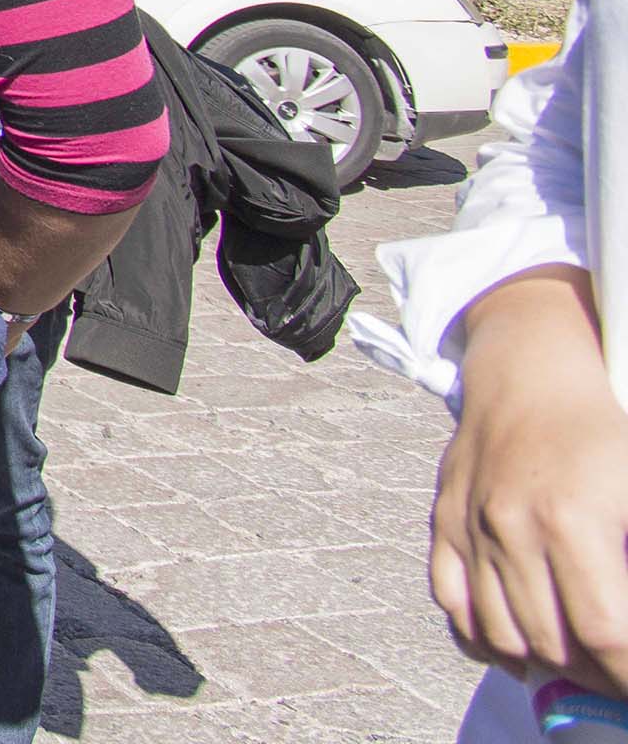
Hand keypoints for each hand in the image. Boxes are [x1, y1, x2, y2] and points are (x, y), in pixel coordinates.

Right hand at [434, 268, 627, 697]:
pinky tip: (519, 646)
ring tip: (578, 663)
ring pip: (500, 636)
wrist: (527, 375)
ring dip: (543, 663)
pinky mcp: (442, 525)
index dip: (627, 676)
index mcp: (571, 519)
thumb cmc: (600, 431)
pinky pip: (453, 607)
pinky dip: (483, 641)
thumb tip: (626, 626)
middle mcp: (511, 529)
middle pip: (552, 645)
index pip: (604, 633)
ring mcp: (469, 529)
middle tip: (617, 677)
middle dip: (595, 676)